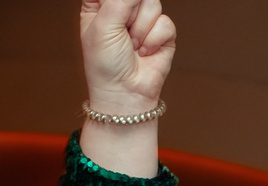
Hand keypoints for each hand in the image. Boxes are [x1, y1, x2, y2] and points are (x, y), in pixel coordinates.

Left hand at [79, 0, 175, 115]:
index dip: (115, 0)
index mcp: (101, 4)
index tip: (115, 13)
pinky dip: (154, 40)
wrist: (125, 93)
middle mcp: (122, 9)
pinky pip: (166, 23)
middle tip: (122, 32)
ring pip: (153, 4)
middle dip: (130, 12)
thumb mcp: (104, 23)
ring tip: (132, 46)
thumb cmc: (105, 64)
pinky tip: (145, 52)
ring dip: (141, 29)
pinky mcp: (162, 34)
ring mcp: (143, 21)